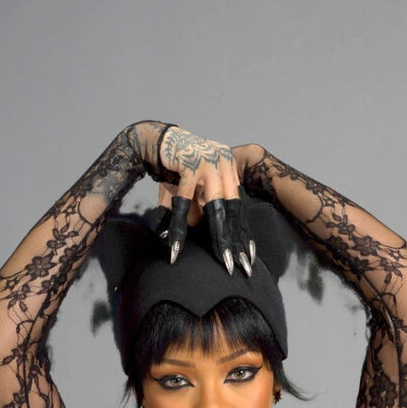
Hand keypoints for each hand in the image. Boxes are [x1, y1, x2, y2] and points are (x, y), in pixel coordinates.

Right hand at [153, 126, 254, 276]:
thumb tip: (205, 233)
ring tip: (223, 261)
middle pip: (232, 209)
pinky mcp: (189, 164)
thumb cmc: (176, 169)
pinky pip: (185, 203)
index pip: (239, 206)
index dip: (243, 233)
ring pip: (216, 207)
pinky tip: (176, 247)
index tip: (249, 256)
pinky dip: (179, 226)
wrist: (156, 141)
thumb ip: (201, 209)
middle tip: (242, 266)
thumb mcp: (194, 191)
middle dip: (236, 240)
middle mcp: (224, 164)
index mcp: (229, 169)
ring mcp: (208, 162)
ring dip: (218, 237)